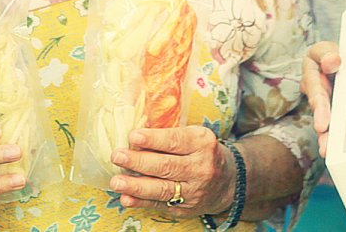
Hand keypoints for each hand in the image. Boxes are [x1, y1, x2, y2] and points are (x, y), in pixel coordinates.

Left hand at [109, 126, 230, 216]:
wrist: (228, 182)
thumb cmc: (201, 152)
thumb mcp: (194, 136)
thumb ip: (169, 136)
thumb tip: (133, 136)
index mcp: (202, 143)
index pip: (176, 141)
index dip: (154, 140)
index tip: (133, 136)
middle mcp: (201, 167)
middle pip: (167, 165)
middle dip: (139, 161)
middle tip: (117, 156)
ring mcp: (194, 191)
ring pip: (163, 189)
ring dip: (136, 186)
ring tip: (116, 182)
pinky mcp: (186, 208)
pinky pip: (160, 205)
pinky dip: (141, 202)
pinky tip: (126, 198)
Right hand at [304, 41, 340, 157]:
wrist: (336, 62)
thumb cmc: (329, 54)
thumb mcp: (325, 49)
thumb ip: (326, 53)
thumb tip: (333, 62)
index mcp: (312, 76)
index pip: (316, 92)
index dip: (320, 108)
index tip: (321, 124)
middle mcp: (317, 95)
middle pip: (319, 114)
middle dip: (323, 131)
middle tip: (325, 148)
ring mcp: (326, 106)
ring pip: (326, 124)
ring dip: (328, 139)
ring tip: (329, 154)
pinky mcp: (336, 113)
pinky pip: (337, 126)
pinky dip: (339, 139)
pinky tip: (342, 152)